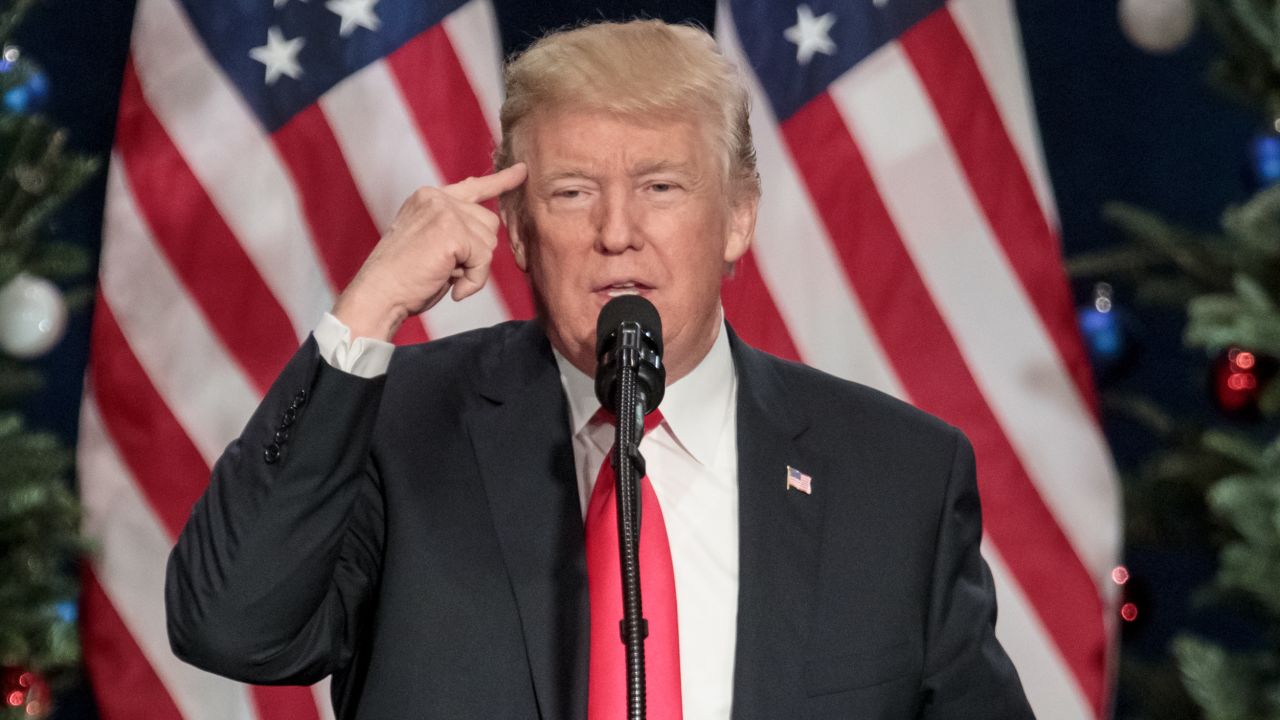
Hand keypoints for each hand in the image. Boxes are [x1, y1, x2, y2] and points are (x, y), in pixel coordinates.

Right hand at [331, 163, 527, 340]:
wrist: (378, 295)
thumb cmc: (404, 279)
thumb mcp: (430, 243)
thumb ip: (456, 230)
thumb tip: (487, 229)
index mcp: (429, 198)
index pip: (473, 187)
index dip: (501, 181)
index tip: (522, 171)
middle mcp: (436, 197)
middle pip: (489, 222)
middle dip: (478, 252)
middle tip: (448, 270)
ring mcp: (444, 211)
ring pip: (489, 242)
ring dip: (475, 268)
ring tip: (446, 276)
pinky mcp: (451, 231)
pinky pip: (484, 260)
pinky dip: (474, 281)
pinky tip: (454, 288)